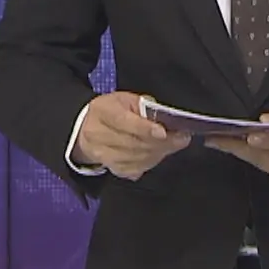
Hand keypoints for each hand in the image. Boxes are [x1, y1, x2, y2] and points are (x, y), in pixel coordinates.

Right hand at [72, 92, 191, 179]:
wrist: (87, 128)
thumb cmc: (112, 110)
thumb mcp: (125, 100)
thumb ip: (144, 108)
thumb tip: (165, 121)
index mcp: (102, 111)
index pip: (123, 121)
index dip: (144, 128)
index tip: (163, 132)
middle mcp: (97, 134)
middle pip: (132, 143)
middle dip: (161, 142)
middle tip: (181, 138)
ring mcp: (102, 154)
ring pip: (136, 158)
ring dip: (159, 152)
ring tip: (173, 144)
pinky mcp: (111, 168)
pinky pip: (136, 169)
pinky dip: (151, 162)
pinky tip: (159, 153)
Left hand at [206, 100, 268, 193]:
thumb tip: (263, 120)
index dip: (262, 139)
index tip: (245, 135)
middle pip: (263, 156)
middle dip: (235, 147)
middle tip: (211, 139)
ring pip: (262, 165)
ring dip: (241, 153)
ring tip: (219, 141)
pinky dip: (257, 159)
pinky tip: (243, 149)